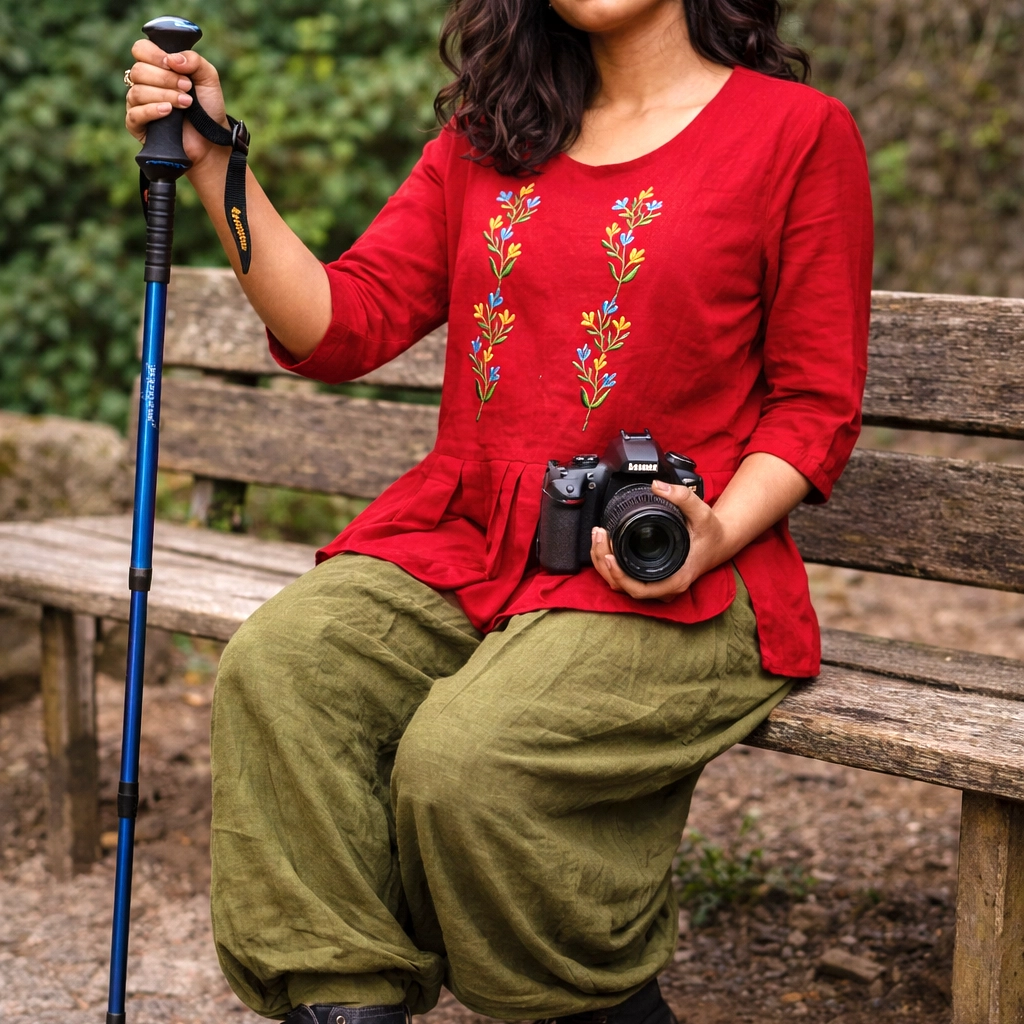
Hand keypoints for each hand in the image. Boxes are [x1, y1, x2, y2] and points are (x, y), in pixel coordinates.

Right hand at [125, 39, 228, 169]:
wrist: (212, 138)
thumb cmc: (208, 107)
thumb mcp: (208, 78)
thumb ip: (194, 60)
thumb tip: (171, 58)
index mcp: (156, 67)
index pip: (141, 50)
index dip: (154, 55)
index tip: (172, 65)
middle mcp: (143, 84)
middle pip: (138, 71)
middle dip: (165, 78)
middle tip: (187, 88)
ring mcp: (138, 104)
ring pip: (137, 92)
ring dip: (164, 95)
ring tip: (186, 103)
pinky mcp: (137, 125)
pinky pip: (134, 114)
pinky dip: (151, 111)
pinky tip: (167, 111)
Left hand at [590, 479, 727, 601]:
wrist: (720, 541)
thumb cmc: (711, 532)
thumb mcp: (702, 512)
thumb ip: (682, 497)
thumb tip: (658, 486)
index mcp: (676, 578)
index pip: (640, 590)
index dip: (620, 577)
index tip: (608, 556)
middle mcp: (665, 586)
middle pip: (624, 587)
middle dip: (605, 564)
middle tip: (599, 536)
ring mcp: (657, 584)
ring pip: (621, 584)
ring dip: (605, 565)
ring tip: (598, 537)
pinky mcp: (652, 577)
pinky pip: (626, 578)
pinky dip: (611, 565)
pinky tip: (604, 545)